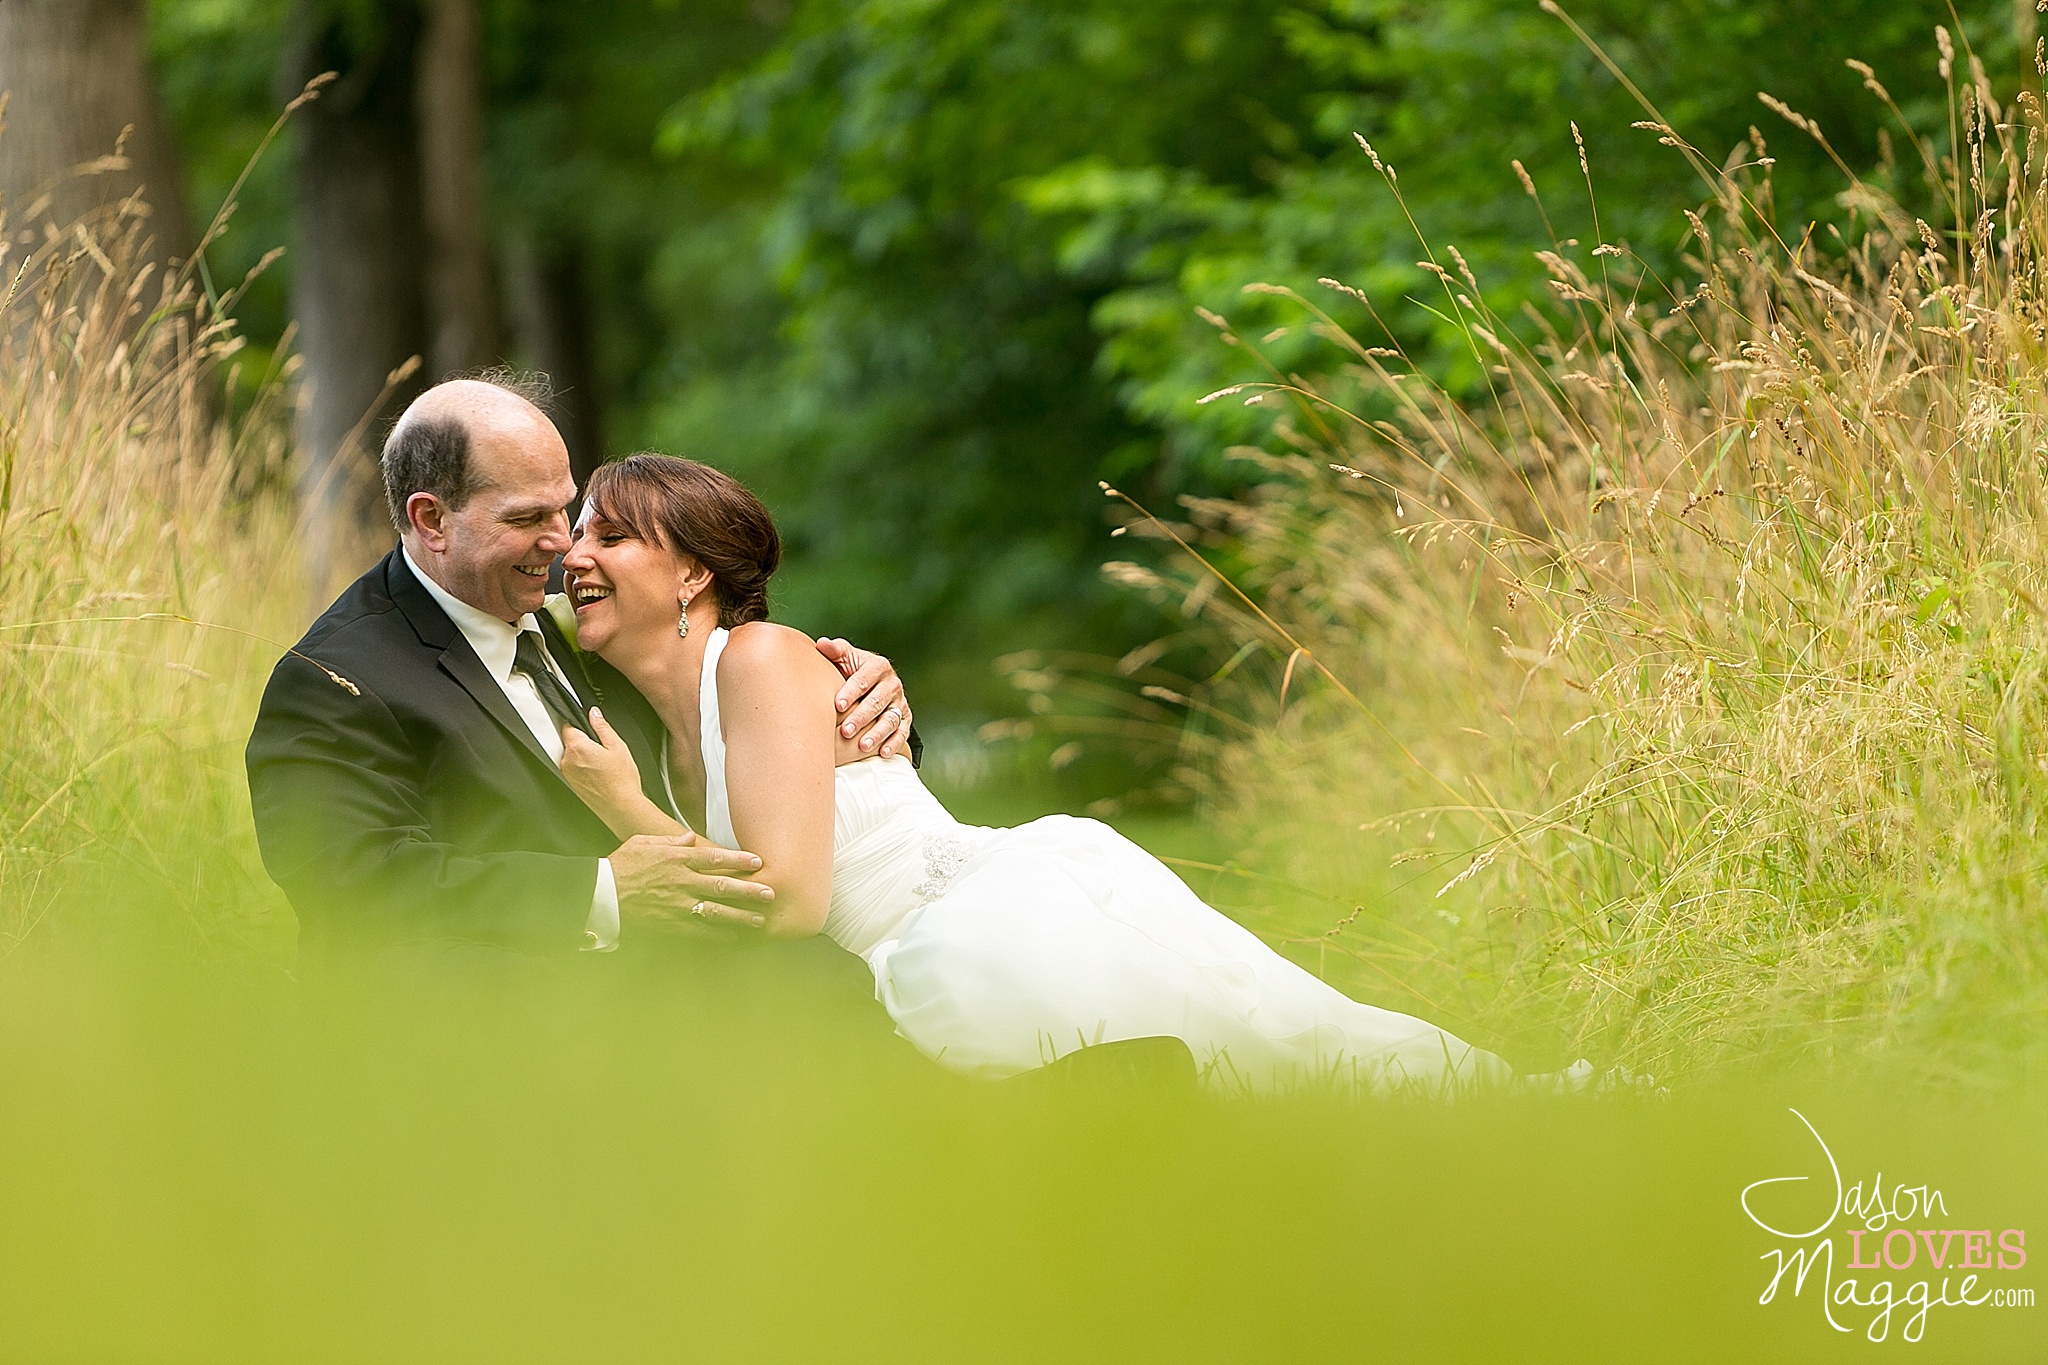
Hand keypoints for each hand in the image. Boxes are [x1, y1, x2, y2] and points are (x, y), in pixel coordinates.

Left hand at [560, 708, 649, 835]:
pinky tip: (600, 773)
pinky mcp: (572, 784)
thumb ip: (602, 726)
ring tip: (603, 763)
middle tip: (602, 748)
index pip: (568, 725)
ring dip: (583, 755)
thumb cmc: (621, 780)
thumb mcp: (617, 746)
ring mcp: (568, 774)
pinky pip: (574, 769)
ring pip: (572, 755)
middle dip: (583, 741)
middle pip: (569, 741)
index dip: (580, 723)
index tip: (589, 726)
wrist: (621, 806)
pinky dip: (584, 768)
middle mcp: (567, 760)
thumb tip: (594, 713)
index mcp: (577, 747)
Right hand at [610, 832, 774, 935]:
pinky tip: (735, 937)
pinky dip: (718, 934)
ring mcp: (677, 904)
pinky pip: (699, 930)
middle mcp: (681, 881)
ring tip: (759, 919)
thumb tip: (691, 837)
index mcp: (676, 860)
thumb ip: (671, 841)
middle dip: (748, 890)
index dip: (738, 860)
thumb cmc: (622, 865)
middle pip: (721, 886)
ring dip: (740, 916)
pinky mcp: (670, 923)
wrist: (602, 893)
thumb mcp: (644, 843)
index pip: (714, 857)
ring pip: (715, 911)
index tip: (758, 861)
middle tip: (770, 893)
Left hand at [813, 636, 912, 757]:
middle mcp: (892, 684)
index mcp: (878, 666)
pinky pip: (902, 732)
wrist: (873, 683)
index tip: (837, 705)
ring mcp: (899, 702)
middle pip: (877, 702)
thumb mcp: (845, 658)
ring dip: (877, 733)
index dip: (851, 692)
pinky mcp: (905, 718)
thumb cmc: (852, 670)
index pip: (864, 679)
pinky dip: (893, 743)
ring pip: (890, 719)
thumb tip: (821, 644)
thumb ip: (835, 651)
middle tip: (845, 730)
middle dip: (861, 717)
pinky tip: (882, 753)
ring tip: (862, 746)